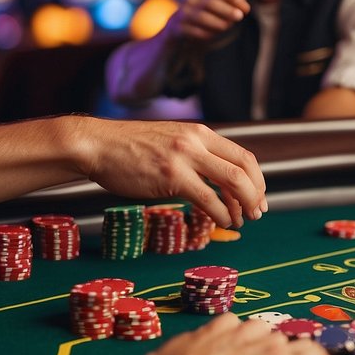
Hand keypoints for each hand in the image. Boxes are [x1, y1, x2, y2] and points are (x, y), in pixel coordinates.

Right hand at [75, 119, 267, 227]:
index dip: (257, 179)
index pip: (243, 155)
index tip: (258, 196)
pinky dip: (221, 214)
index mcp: (200, 133)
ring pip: (232, 182)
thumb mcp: (170, 140)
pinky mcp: (171, 177)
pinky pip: (208, 199)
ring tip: (242, 220)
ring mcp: (184, 158)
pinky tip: (222, 222)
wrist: (97, 145)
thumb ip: (194, 154)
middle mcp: (197, 141)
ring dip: (244, 205)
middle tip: (258, 212)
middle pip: (244, 168)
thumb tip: (216, 179)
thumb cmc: (129, 148)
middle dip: (256, 194)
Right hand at [167, 0, 250, 43]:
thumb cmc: (200, 25)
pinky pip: (190, 31)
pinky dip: (203, 33)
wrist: (173, 36)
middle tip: (240, 16)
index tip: (246, 8)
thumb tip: (245, 6)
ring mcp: (182, 14)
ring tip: (226, 28)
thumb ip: (231, 8)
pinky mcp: (175, 28)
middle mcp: (191, 2)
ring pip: (200, 16)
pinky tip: (210, 36)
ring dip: (216, 22)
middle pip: (210, 2)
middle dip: (226, 9)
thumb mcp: (216, 15)